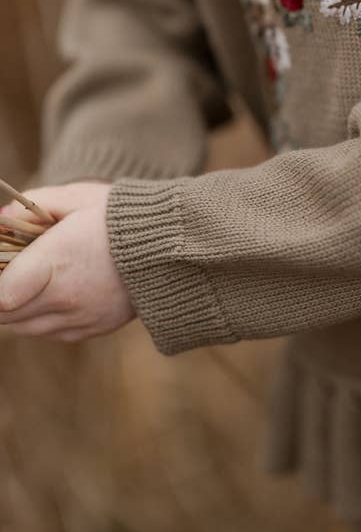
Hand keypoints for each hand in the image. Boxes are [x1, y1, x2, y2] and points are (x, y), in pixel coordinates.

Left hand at [0, 182, 135, 342]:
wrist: (173, 246)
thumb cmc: (123, 216)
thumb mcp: (80, 197)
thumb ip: (36, 204)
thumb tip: (2, 218)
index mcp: (55, 262)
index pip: (0, 295)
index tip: (2, 266)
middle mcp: (64, 298)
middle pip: (6, 314)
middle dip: (3, 294)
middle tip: (15, 271)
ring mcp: (80, 318)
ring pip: (26, 327)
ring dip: (20, 308)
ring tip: (33, 282)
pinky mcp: (95, 329)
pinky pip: (52, 334)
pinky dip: (45, 319)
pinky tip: (57, 294)